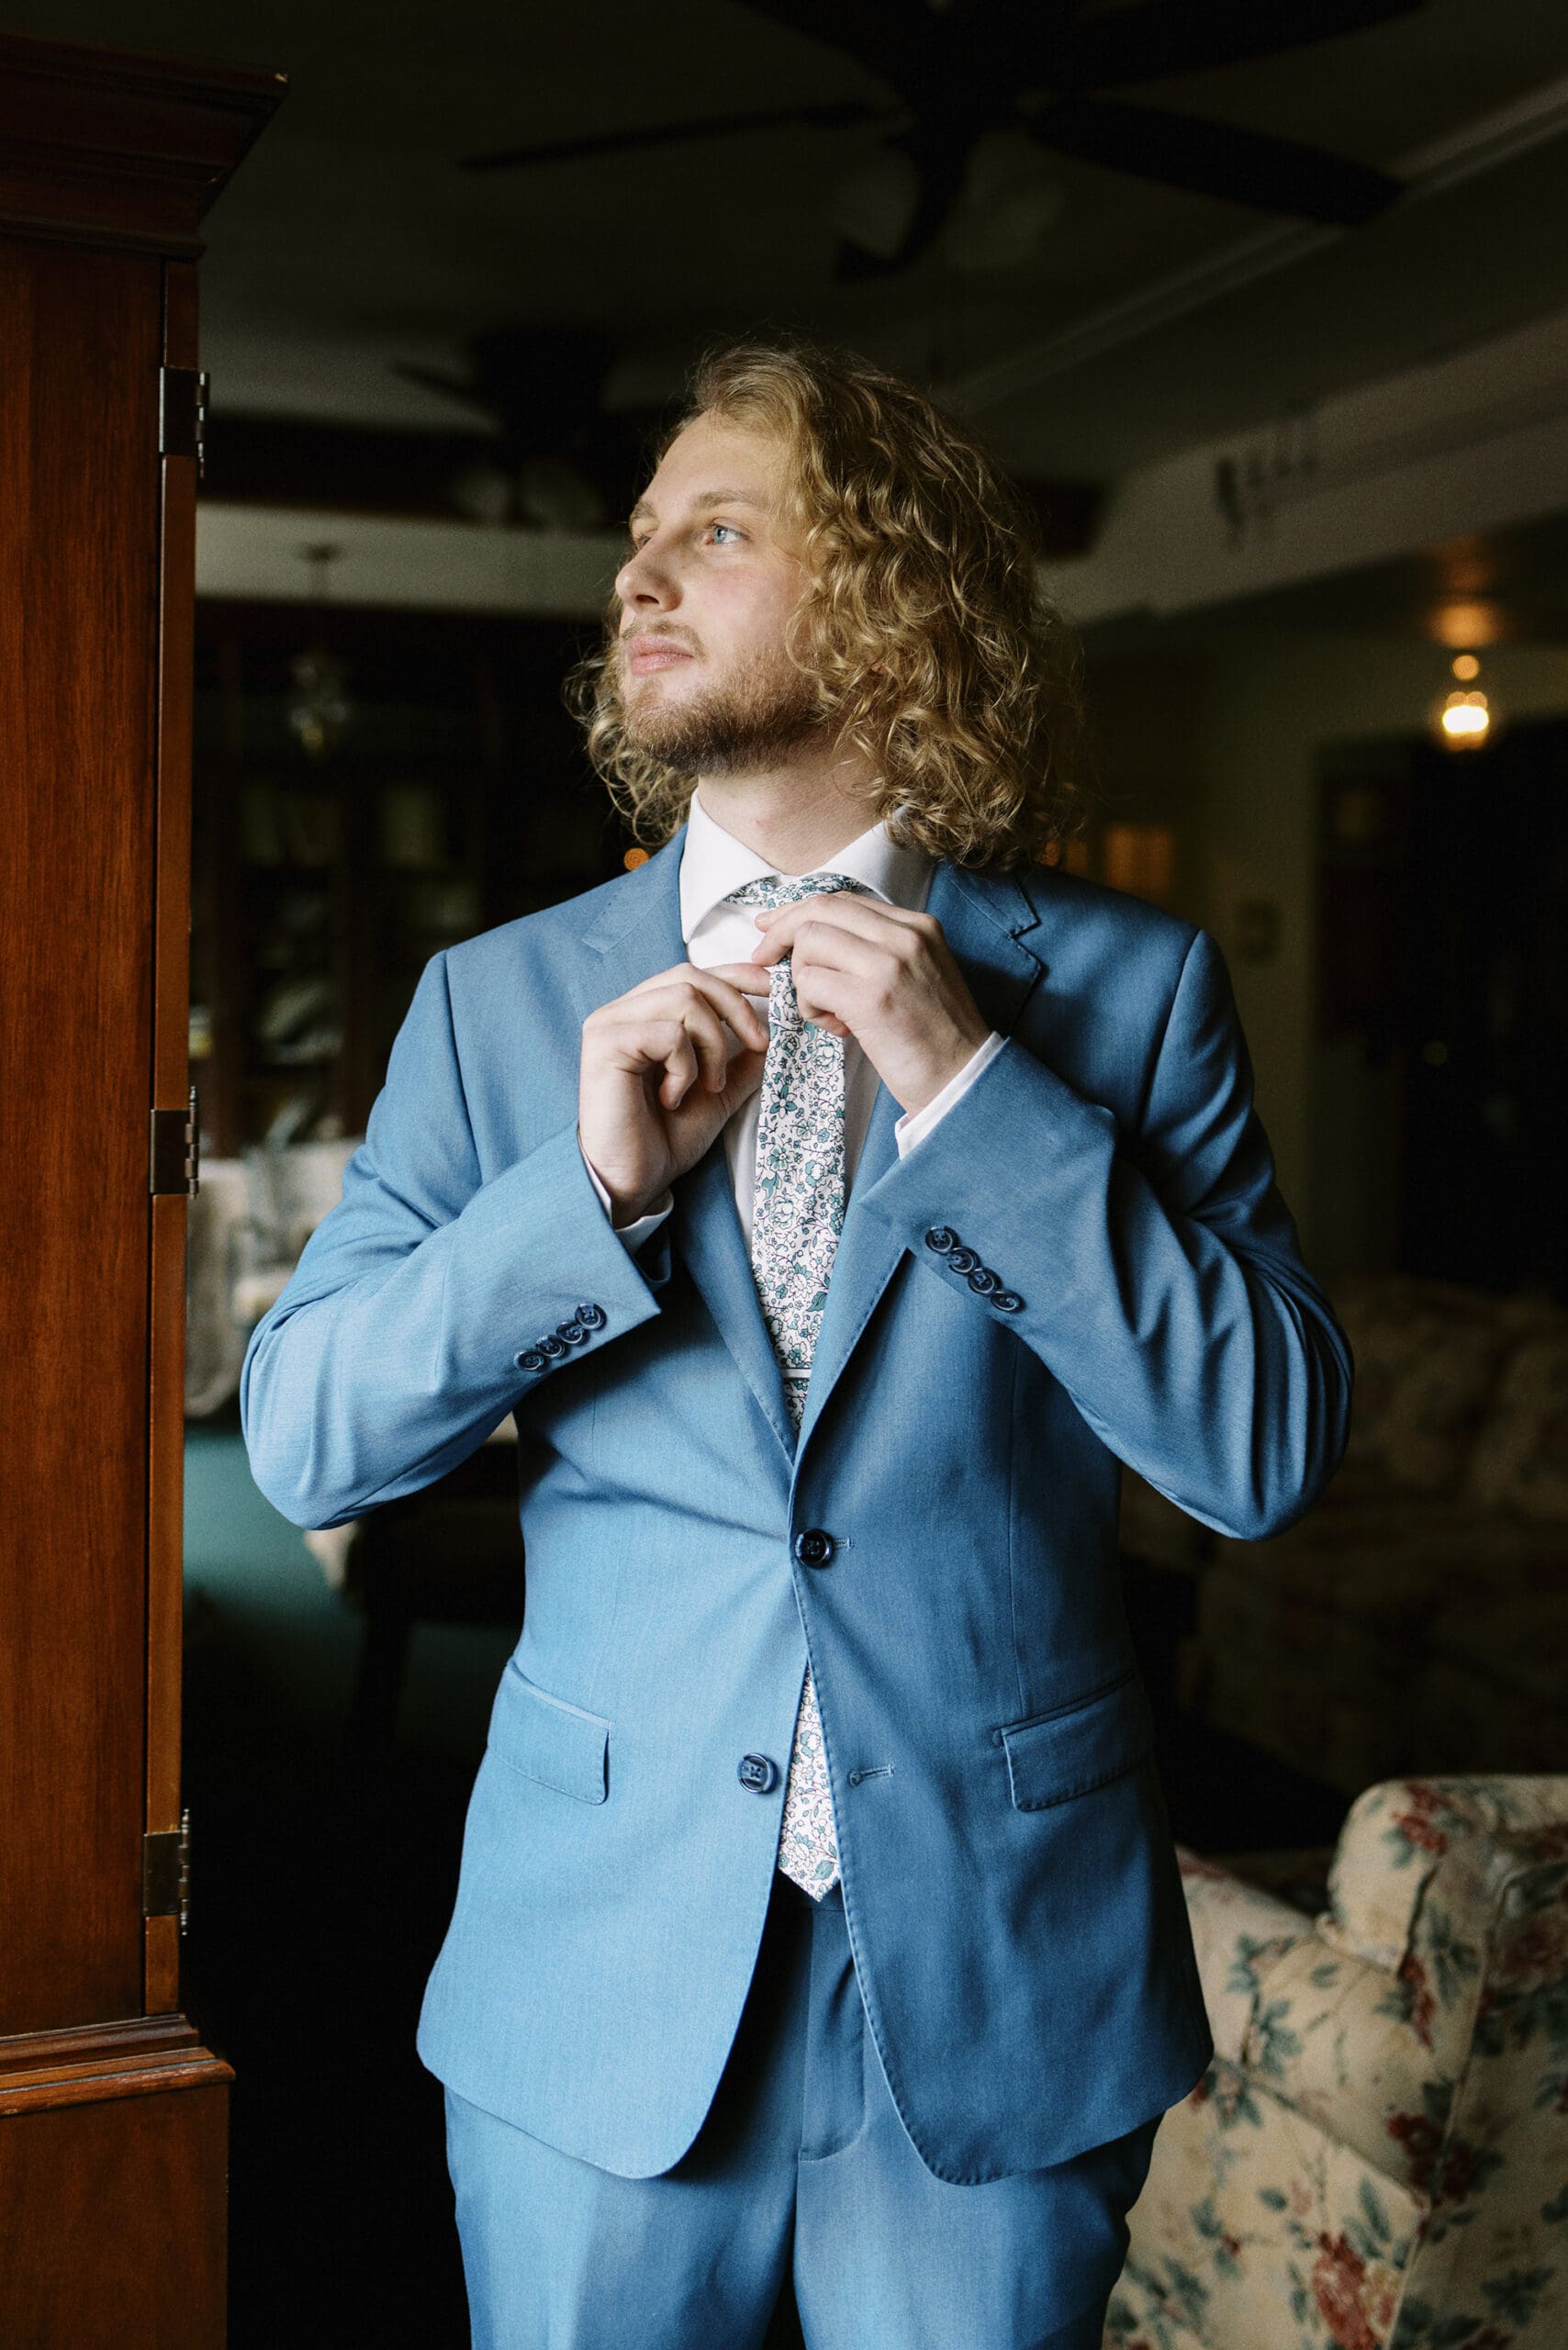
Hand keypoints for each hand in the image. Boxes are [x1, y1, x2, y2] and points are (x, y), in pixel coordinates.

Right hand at [578, 964, 769, 1224]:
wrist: (632, 1182)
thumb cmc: (663, 1140)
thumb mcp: (717, 1095)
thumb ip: (740, 1063)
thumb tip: (775, 1035)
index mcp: (646, 1016)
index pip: (694, 974)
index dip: (737, 975)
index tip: (774, 989)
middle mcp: (623, 1012)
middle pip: (691, 976)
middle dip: (736, 1008)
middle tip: (760, 1046)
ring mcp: (609, 1024)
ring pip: (684, 997)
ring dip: (713, 1044)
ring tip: (707, 1085)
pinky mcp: (605, 1044)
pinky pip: (668, 1032)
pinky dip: (685, 1066)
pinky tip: (672, 1097)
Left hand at [743, 896, 990, 1115]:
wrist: (963, 1079)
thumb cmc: (933, 1036)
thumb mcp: (915, 974)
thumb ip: (873, 950)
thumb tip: (807, 936)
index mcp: (918, 925)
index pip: (843, 900)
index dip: (799, 911)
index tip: (772, 928)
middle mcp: (906, 935)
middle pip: (820, 910)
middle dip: (781, 933)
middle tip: (764, 959)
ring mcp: (890, 963)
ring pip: (809, 943)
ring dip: (801, 979)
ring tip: (826, 1011)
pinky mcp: (872, 998)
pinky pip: (809, 983)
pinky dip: (808, 1006)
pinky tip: (835, 1027)